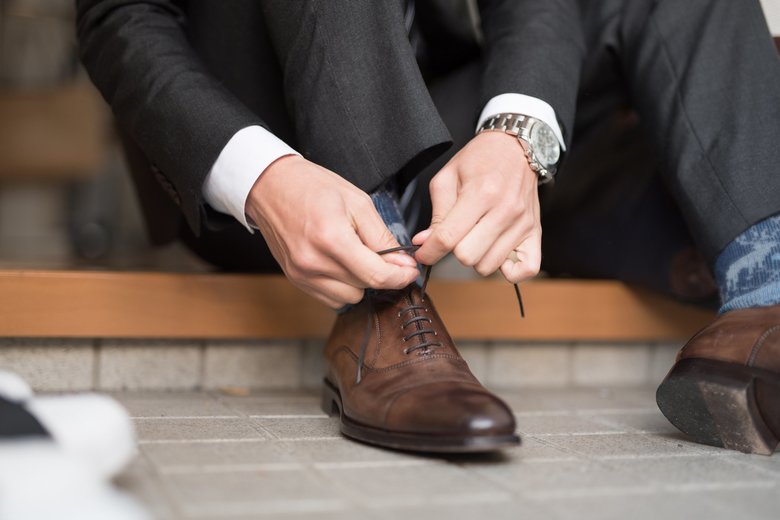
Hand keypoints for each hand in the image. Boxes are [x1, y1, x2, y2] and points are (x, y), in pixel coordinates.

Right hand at [245, 155, 418, 307]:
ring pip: (349, 297)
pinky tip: (339, 263)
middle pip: (365, 287)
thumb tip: (402, 263)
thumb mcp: (357, 202)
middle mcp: (313, 262)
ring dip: (360, 281)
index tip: (409, 271)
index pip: (376, 275)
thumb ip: (381, 236)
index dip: (400, 277)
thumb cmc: (313, 187)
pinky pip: (331, 298)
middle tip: (377, 251)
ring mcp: (301, 274)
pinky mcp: (295, 280)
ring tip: (353, 254)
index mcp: (331, 238)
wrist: (270, 186)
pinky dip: (342, 286)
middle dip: (379, 272)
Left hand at [413, 132, 541, 282]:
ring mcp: (522, 223)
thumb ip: (437, 213)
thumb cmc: (480, 160)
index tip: (423, 253)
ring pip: (488, 266)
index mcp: (480, 193)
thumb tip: (425, 243)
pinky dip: (509, 270)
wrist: (516, 147)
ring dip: (477, 257)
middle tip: (456, 236)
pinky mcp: (535, 232)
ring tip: (476, 238)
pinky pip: (526, 269)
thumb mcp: (448, 177)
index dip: (429, 251)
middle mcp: (505, 211)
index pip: (448, 238)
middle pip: (467, 257)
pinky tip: (497, 253)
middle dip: (454, 251)